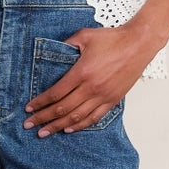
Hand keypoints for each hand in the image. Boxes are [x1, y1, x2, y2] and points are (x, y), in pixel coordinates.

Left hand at [23, 24, 155, 135]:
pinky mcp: (113, 100)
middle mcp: (91, 88)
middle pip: (62, 109)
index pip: (56, 93)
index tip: (29, 108)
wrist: (139, 44)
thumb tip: (52, 52)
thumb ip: (66, 45)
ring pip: (76, 117)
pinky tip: (68, 129)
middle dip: (43, 118)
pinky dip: (80, 125)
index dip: (40, 103)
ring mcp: (103, 96)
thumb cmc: (113, 38)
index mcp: (82, 72)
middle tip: (29, 125)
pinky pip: (94, 117)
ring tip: (44, 132)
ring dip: (58, 126)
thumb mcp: (85, 36)